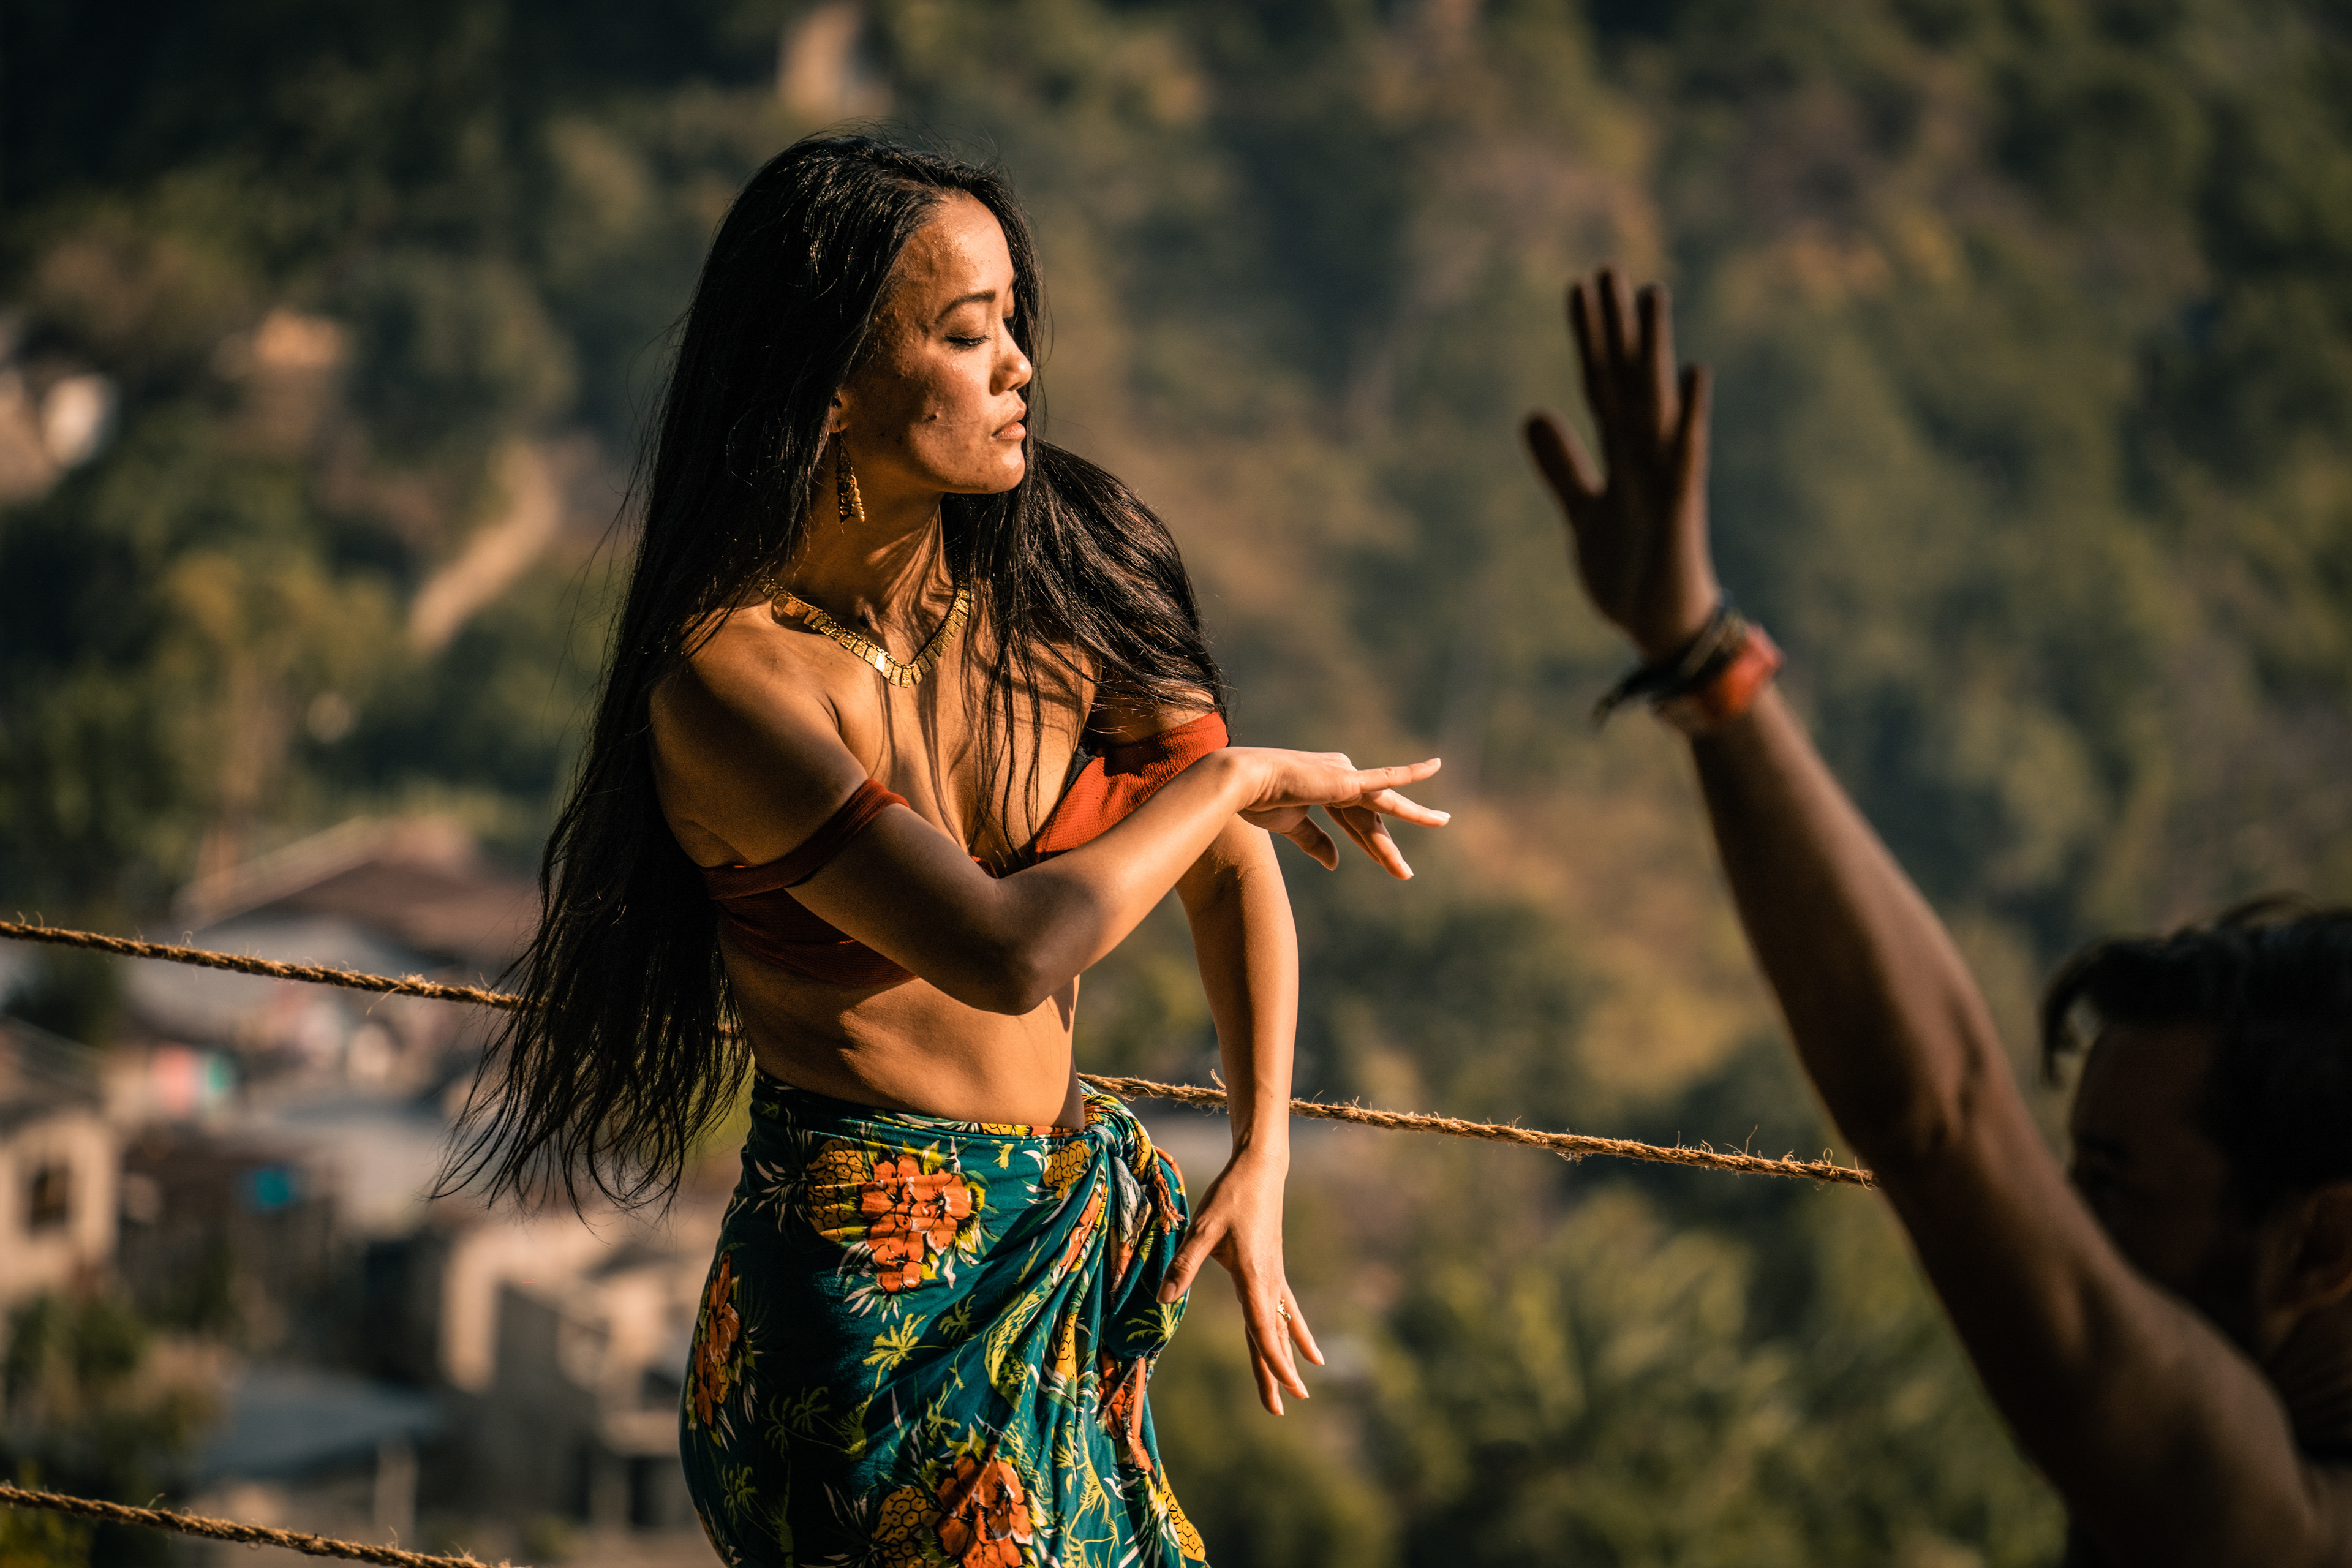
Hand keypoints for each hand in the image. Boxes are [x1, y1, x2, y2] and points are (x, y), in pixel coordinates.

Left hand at [1155, 1149, 1321, 1414]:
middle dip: (1276, 1374)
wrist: (1261, 1169)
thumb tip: (1163, 1300)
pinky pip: (1286, 1309)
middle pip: (1272, 1336)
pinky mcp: (1273, 1269)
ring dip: (1287, 1358)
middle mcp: (1269, 1282)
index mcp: (1253, 1276)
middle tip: (1282, 1408)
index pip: (1264, 1328)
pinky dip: (1296, 1332)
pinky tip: (1310, 1350)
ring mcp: (1274, 1277)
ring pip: (1281, 1326)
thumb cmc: (1231, 1196)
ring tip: (1299, 1391)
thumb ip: (1184, 1265)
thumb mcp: (1202, 1228)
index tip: (1283, 1389)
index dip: (1272, 1361)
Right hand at [1227, 749, 1447, 878]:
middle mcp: (1341, 775)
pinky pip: (1385, 777)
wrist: (1243, 784)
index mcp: (1327, 784)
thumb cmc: (1259, 800)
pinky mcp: (1346, 778)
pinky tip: (1435, 765)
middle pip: (1371, 819)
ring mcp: (1345, 774)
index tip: (1388, 865)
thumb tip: (1335, 862)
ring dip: (1412, 817)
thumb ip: (1315, 841)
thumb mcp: (1291, 825)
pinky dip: (1410, 772)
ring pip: (1383, 806)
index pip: (1356, 821)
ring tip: (1442, 822)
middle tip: (1405, 874)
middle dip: (1385, 848)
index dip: (1369, 845)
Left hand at [1524, 268, 1720, 659]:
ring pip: (1657, 400)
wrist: (1659, 627)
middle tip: (1607, 267)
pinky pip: (1686, 452)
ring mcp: (1664, 474)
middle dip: (1616, 327)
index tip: (1576, 288)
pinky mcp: (1679, 504)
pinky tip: (1697, 371)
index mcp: (1621, 455)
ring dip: (1655, 349)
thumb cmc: (1630, 572)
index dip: (1587, 338)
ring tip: (1651, 295)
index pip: (1599, 383)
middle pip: (1627, 377)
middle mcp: (1645, 453)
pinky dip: (1691, 413)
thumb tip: (1532, 413)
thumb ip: (1562, 466)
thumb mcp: (1583, 512)